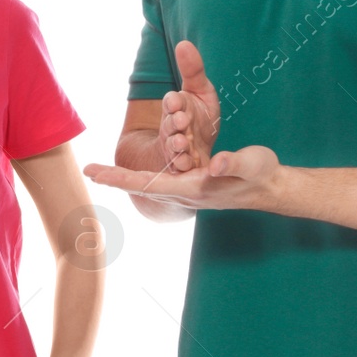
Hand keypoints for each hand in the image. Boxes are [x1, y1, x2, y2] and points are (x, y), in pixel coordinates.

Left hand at [85, 144, 284, 212]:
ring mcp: (186, 192)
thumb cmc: (261, 174)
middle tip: (87, 170)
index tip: (97, 174)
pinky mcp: (190, 185)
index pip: (149, 183)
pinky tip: (127, 174)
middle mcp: (184, 193)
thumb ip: (233, 163)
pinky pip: (157, 182)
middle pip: (141, 186)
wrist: (270, 187)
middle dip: (114, 178)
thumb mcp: (251, 163)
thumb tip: (215, 164)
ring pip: (147, 185)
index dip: (121, 178)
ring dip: (123, 178)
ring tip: (99, 171)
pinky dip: (138, 178)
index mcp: (193, 188)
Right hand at [160, 40, 219, 172]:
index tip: (176, 99)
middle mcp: (172, 128)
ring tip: (182, 143)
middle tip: (180, 120)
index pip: (171, 103)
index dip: (173, 102)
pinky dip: (183, 165)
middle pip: (169, 125)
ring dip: (176, 145)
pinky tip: (189, 163)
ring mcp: (175, 148)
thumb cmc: (199, 118)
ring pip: (173, 146)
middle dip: (173, 123)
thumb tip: (184, 42)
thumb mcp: (201, 92)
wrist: (198, 150)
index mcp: (176, 108)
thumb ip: (193, 70)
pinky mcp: (182, 166)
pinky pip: (180, 166)